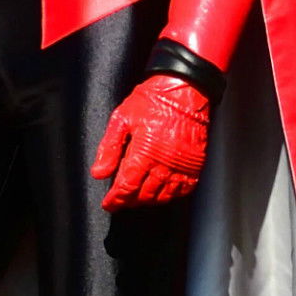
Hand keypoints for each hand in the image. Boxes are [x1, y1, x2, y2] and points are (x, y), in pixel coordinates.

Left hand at [92, 74, 211, 208]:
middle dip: (129, 201)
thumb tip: (99, 172)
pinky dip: (172, 195)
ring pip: (163, 195)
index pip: (126, 187)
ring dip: (148, 200)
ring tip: (138, 199)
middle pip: (144, 195)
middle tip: (121, 201)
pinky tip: (162, 193)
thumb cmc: (152, 101)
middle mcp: (164, 164)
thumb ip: (109, 148)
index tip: (109, 204)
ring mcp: (182, 166)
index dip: (116, 199)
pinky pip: (184, 189)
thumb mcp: (121, 120)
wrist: (184, 91)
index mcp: (143, 153)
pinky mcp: (196, 163)